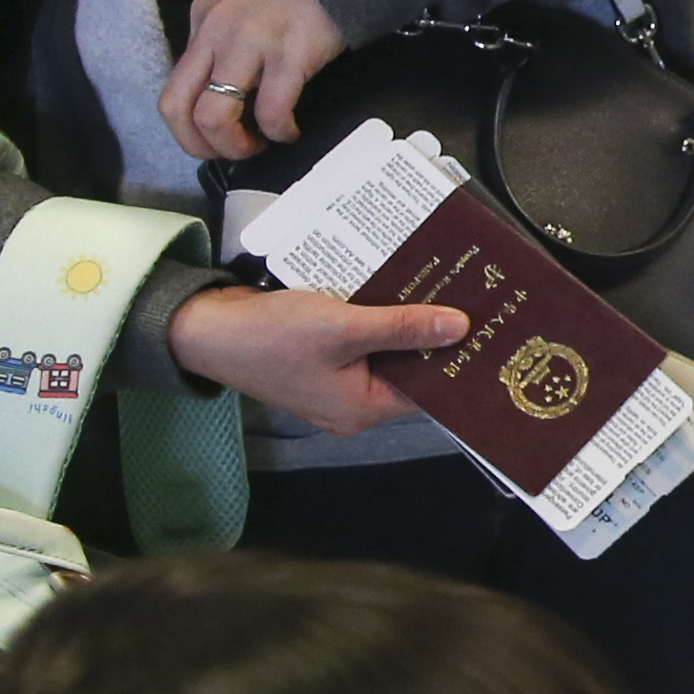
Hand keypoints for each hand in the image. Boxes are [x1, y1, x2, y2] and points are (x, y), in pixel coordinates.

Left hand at [166, 0, 346, 157]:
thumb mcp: (242, 3)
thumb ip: (226, 40)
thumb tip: (228, 91)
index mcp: (203, 20)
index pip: (174, 89)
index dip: (190, 128)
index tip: (217, 137)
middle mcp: (216, 31)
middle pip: (178, 108)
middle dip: (200, 145)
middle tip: (230, 152)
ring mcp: (250, 42)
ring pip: (213, 116)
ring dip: (234, 146)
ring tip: (260, 144)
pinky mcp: (289, 54)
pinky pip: (271, 111)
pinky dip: (279, 132)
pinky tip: (291, 130)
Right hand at [166, 285, 473, 438]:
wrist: (202, 329)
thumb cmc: (268, 336)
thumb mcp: (342, 328)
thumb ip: (401, 328)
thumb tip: (459, 328)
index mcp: (362, 409)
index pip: (428, 391)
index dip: (458, 361)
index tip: (491, 331)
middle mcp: (352, 402)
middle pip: (410, 368)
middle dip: (436, 334)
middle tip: (477, 299)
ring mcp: (335, 379)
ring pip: (387, 349)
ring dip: (408, 319)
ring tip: (447, 285)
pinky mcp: (321, 357)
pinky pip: (363, 338)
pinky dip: (379, 314)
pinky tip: (401, 284)